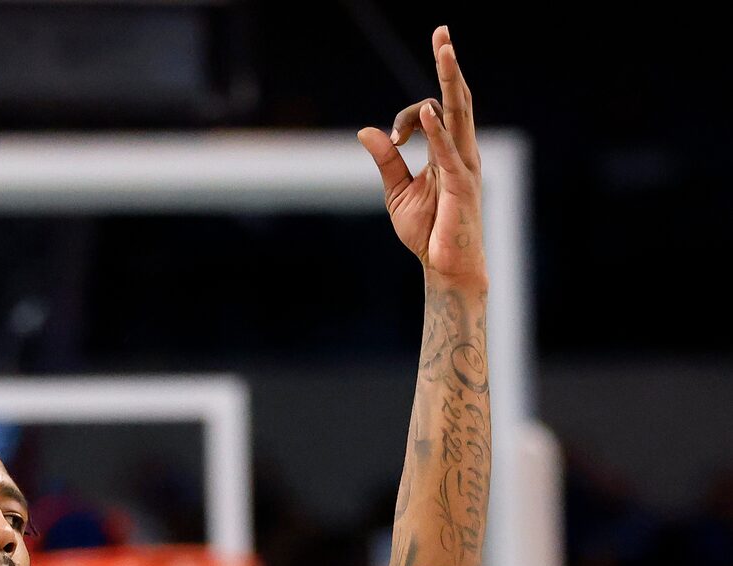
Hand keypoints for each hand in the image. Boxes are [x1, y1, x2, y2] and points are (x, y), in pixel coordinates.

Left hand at [357, 26, 484, 286]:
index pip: (428, 112)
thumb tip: (366, 131)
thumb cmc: (427, 232)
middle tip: (442, 33)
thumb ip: (386, 160)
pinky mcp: (460, 186)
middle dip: (448, 66)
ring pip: (458, 115)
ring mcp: (463, 166)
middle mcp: (460, 151)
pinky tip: (428, 112)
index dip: (406, 117)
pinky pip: (448, 153)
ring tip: (444, 51)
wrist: (445, 267)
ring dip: (449, 82)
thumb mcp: (397, 192)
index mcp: (447, 150)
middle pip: (455, 99)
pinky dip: (437, 132)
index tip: (393, 138)